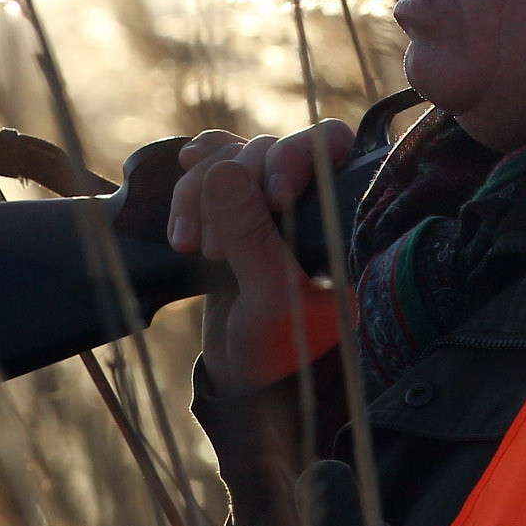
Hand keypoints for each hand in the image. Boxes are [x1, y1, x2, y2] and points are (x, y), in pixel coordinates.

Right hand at [167, 121, 353, 392]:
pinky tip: (184, 171)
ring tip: (190, 245)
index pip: (331, 145)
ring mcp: (269, 198)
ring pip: (234, 157)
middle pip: (271, 148)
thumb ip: (251, 236)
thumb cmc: (280, 347)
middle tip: (215, 250)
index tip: (272, 199)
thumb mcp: (270, 299)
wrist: (248, 380)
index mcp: (341, 214)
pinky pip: (212, 165)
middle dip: (234, 188)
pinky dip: (194, 175)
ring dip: (201, 193)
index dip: (295, 158)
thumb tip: (224, 170)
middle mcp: (311, 196)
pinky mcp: (235, 206)